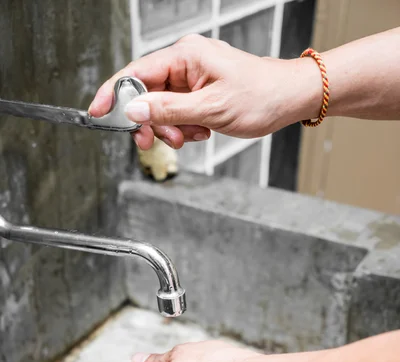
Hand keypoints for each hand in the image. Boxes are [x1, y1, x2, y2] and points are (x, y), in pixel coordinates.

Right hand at [89, 34, 320, 149]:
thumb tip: (133, 110)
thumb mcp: (210, 109)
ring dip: (172, 127)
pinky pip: (179, 112)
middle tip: (158, 141)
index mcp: (185, 56)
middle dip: (152, 121)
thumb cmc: (260, 96)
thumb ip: (168, 110)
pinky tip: (203, 130)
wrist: (288, 100)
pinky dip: (185, 126)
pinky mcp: (200, 91)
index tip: (97, 112)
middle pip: (147, 94)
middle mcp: (185, 62)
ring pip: (163, 107)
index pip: (136, 72)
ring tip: (193, 135)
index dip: (114, 93)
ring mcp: (193, 77)